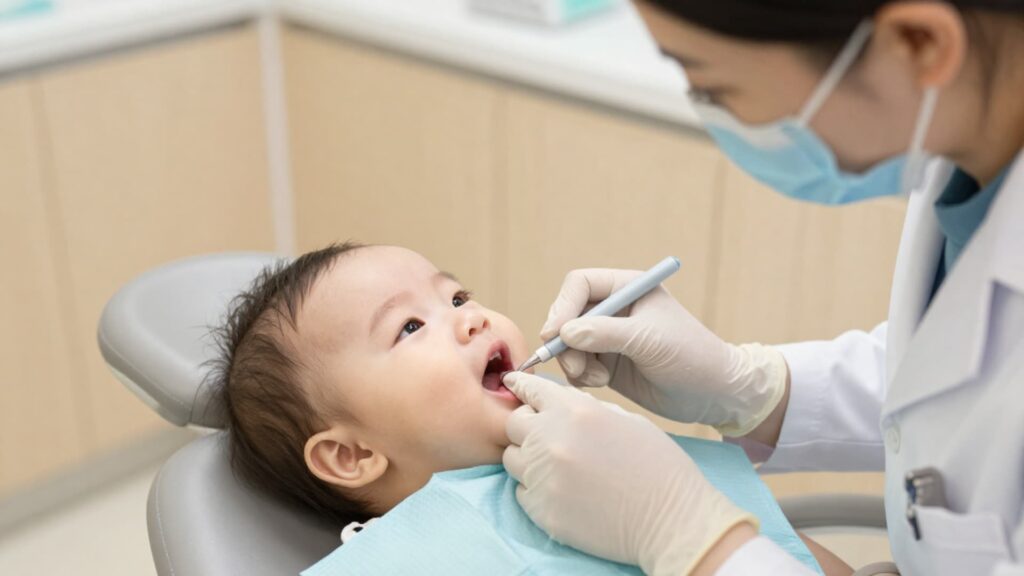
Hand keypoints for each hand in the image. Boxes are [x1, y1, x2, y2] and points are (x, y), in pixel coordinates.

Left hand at [502, 372, 756, 575]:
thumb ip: (584, 407)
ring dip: (529, 457)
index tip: (515, 387)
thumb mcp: (625, 419)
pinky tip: (562, 489)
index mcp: (575, 410)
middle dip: (528, 425)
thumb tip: (556, 403)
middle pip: (513, 423)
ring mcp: (544, 477)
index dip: (523, 387)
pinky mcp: (542, 510)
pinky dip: (535, 488)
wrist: (672, 520)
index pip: (531, 389)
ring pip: (512, 458)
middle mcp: (552, 439)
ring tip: (557, 466)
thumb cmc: (658, 466)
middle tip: (547, 435)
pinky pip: (521, 491)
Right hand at [542, 268, 786, 435]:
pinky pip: (576, 365)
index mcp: (627, 287)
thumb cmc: (691, 356)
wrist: (713, 394)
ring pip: (567, 343)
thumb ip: (605, 333)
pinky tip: (599, 384)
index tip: (555, 334)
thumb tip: (565, 333)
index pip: (579, 285)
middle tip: (572, 365)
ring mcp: (608, 337)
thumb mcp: (649, 340)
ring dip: (572, 362)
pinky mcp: (607, 363)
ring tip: (595, 379)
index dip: (563, 306)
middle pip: (567, 314)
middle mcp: (614, 309)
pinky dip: (579, 375)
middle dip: (564, 341)